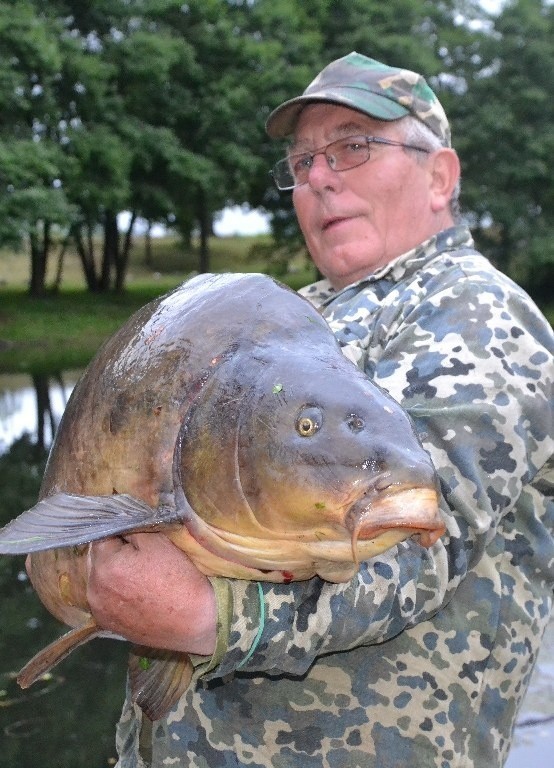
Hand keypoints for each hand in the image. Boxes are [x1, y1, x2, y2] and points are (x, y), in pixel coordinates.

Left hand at [87, 532, 216, 655]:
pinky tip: (134, 593)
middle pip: (96, 558)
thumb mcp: (158, 542)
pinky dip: (113, 592)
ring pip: (98, 578)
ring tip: (137, 577)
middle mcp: (93, 589)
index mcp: (105, 565)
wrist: (193, 623)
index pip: (102, 535)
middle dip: (113, 552)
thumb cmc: (178, 578)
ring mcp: (98, 609)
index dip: (121, 533)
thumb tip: (118, 525)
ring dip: (111, 572)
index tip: (138, 538)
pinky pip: (103, 597)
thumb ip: (131, 528)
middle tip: (139, 557)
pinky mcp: (105, 623)